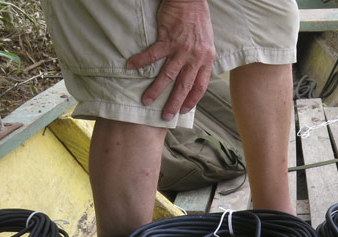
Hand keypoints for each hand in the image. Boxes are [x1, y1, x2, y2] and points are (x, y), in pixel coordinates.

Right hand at [126, 0, 214, 120]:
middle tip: (165, 116)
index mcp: (206, 59)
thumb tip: (193, 73)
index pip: (200, 86)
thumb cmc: (197, 19)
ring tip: (146, 100)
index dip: (192, 100)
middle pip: (184, 86)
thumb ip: (200, 58)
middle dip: (174, 103)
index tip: (184, 110)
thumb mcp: (206, 42)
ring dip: (156, 89)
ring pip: (168, 75)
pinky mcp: (168, 39)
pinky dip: (140, 61)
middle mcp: (195, 57)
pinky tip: (130, 67)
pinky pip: (152, 54)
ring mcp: (182, 49)